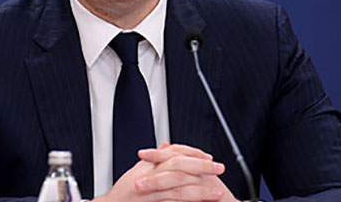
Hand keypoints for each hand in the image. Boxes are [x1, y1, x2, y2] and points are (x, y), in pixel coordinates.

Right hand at [94, 142, 229, 201]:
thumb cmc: (121, 194)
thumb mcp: (137, 172)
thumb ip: (154, 159)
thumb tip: (167, 145)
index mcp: (148, 168)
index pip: (173, 154)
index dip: (192, 154)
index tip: (208, 157)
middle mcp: (148, 179)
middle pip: (178, 167)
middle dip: (201, 167)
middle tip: (218, 168)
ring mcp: (149, 195)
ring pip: (178, 189)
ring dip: (200, 191)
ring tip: (217, 192)